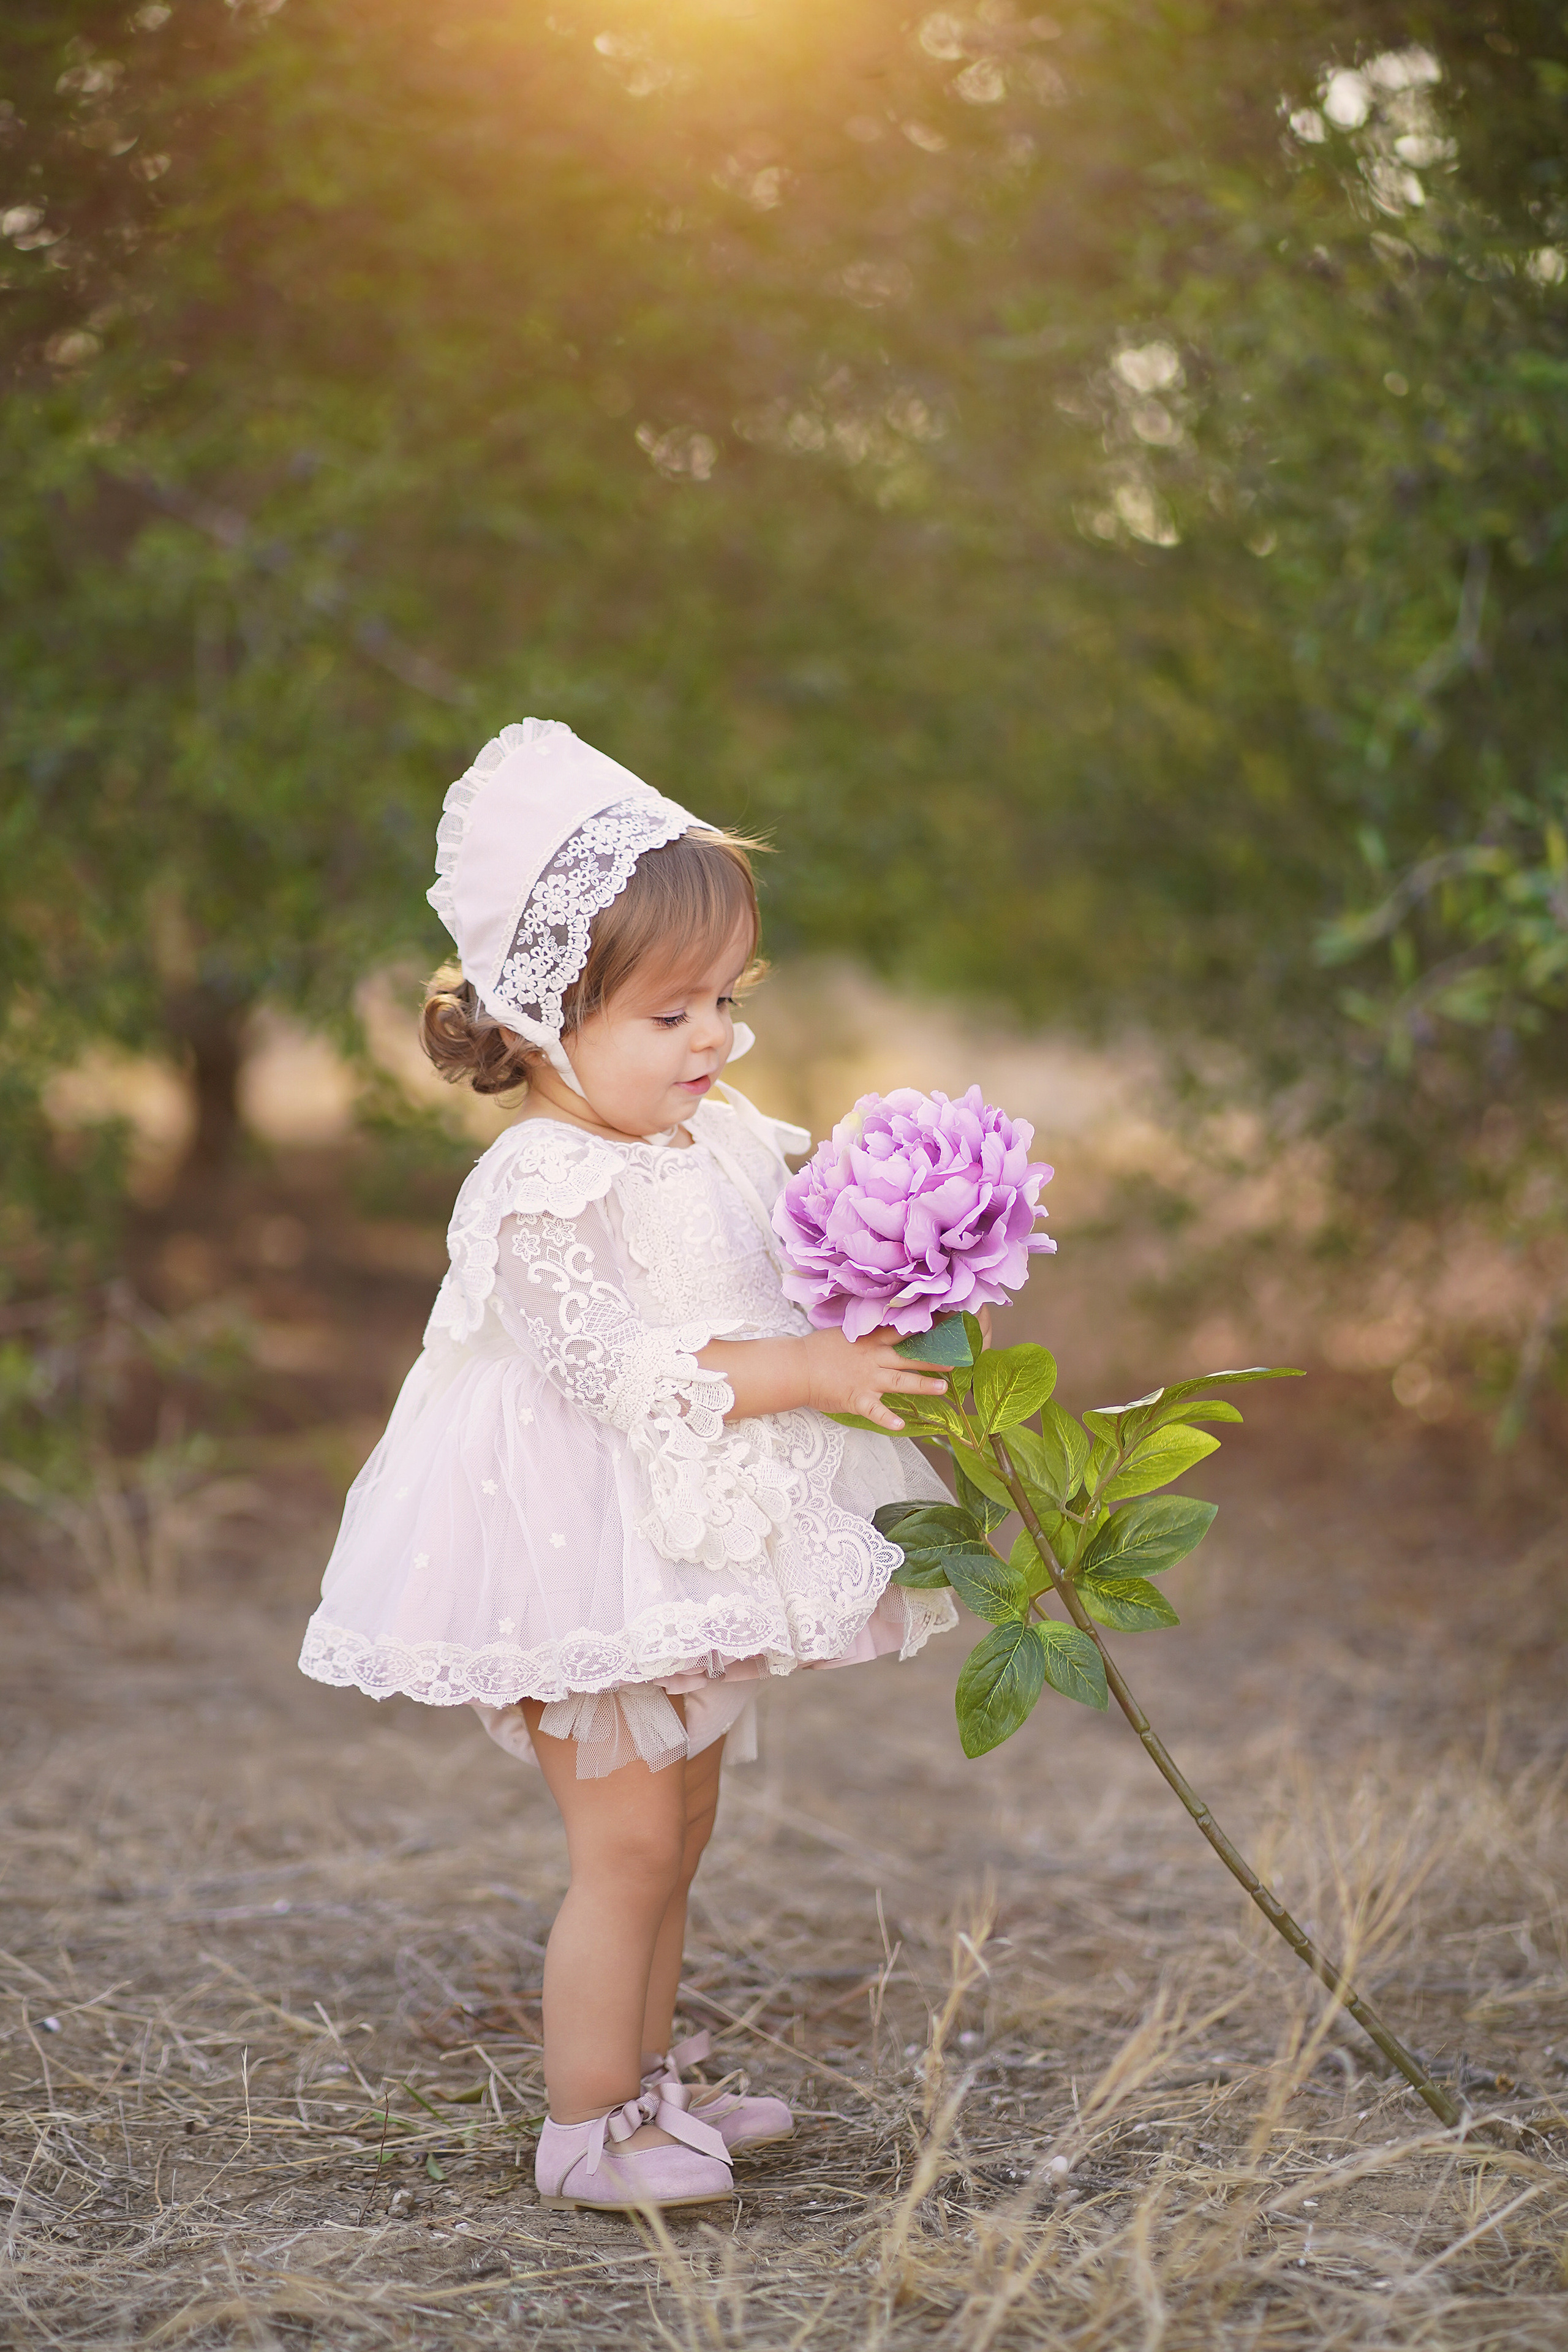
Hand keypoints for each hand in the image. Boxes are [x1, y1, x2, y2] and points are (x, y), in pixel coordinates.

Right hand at [801, 1325, 949, 1434]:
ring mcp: (866, 1379)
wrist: (798, 1366)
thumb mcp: (846, 1334)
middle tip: (956, 1361)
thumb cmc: (819, 1349)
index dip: (925, 1331)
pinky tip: (901, 1425)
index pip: (902, 1333)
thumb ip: (868, 1333)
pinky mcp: (857, 1399)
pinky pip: (875, 1410)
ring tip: (943, 1388)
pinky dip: (887, 1418)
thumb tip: (885, 1326)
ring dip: (922, 1384)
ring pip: (900, 1381)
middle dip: (933, 1360)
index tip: (946, 1328)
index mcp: (871, 1342)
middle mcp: (873, 1359)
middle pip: (909, 1358)